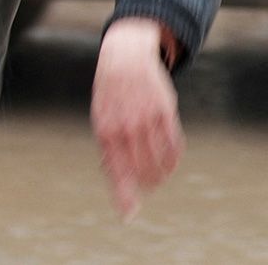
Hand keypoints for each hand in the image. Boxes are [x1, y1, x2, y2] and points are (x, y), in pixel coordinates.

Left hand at [92, 17, 183, 220]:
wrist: (123, 59)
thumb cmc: (109, 93)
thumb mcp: (100, 117)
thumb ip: (107, 146)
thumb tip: (111, 172)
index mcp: (105, 132)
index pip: (116, 172)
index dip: (123, 196)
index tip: (128, 215)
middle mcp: (125, 128)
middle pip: (140, 172)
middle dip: (144, 185)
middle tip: (146, 187)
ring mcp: (146, 120)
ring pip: (160, 162)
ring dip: (160, 175)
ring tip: (158, 177)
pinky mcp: (165, 112)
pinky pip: (174, 146)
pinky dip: (174, 160)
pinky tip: (170, 163)